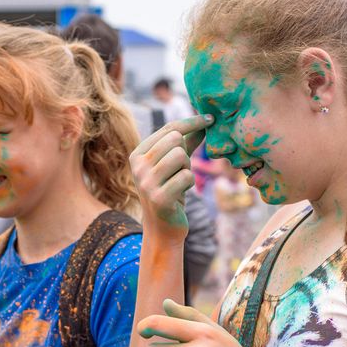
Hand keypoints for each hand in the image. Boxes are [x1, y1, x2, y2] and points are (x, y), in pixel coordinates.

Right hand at [129, 115, 211, 240]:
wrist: (162, 228)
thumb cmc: (169, 192)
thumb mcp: (174, 165)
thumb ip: (186, 143)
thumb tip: (205, 122)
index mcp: (137, 154)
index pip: (168, 129)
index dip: (192, 122)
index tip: (210, 119)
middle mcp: (138, 167)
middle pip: (175, 140)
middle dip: (186, 152)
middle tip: (181, 170)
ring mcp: (147, 182)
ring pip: (181, 156)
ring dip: (187, 168)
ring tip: (179, 182)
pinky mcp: (159, 197)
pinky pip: (187, 176)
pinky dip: (189, 184)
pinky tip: (180, 193)